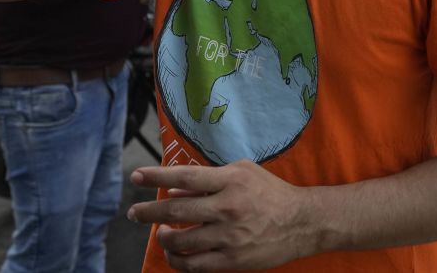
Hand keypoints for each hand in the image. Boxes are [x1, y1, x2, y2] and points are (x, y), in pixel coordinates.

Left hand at [128, 160, 321, 270]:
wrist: (302, 222)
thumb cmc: (269, 192)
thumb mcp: (241, 172)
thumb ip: (207, 180)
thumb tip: (173, 189)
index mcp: (230, 181)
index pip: (184, 177)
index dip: (156, 176)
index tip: (135, 177)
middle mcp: (228, 208)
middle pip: (176, 211)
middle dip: (148, 212)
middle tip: (134, 213)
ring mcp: (230, 237)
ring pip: (181, 241)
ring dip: (162, 238)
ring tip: (159, 233)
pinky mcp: (233, 261)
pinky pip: (195, 265)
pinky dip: (177, 261)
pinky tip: (173, 254)